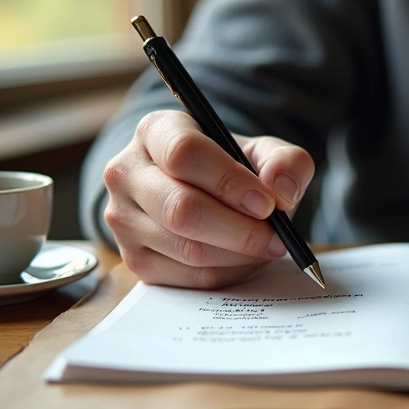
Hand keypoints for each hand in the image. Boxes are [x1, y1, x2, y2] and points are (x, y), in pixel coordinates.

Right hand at [102, 110, 314, 288]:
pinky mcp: (133, 259)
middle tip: (276, 237)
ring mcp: (123, 219)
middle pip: (182, 209)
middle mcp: (126, 173)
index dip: (229, 181)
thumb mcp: (264, 152)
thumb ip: (286, 162)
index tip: (266, 203)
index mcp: (155, 131)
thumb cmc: (232, 167)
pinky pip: (187, 276)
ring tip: (265, 246)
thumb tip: (280, 192)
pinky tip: (243, 259)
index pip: (183, 153)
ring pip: (187, 248)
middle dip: (240, 230)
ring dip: (238, 255)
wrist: (202, 193)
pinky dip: (227, 273)